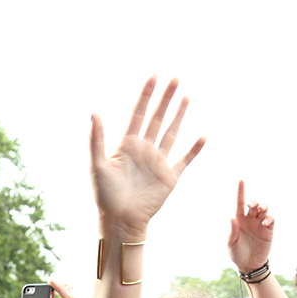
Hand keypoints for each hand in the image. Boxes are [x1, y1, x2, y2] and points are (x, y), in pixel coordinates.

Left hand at [91, 76, 204, 239]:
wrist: (120, 221)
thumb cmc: (105, 196)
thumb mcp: (97, 165)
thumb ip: (96, 139)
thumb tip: (93, 112)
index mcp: (126, 145)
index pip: (138, 113)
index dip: (145, 95)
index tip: (153, 76)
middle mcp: (143, 150)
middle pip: (157, 118)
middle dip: (166, 98)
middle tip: (175, 78)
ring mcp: (157, 162)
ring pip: (171, 132)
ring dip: (179, 115)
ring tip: (186, 97)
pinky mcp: (169, 177)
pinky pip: (184, 160)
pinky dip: (194, 149)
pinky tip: (202, 137)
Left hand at [227, 181, 273, 273]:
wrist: (249, 264)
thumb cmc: (237, 253)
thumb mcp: (231, 244)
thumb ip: (232, 232)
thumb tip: (231, 218)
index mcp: (239, 220)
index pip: (239, 203)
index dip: (240, 192)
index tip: (241, 181)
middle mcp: (250, 219)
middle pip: (253, 204)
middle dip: (254, 201)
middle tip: (252, 205)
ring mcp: (259, 223)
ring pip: (264, 209)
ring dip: (263, 206)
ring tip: (260, 210)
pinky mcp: (268, 230)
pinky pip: (270, 219)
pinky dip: (269, 219)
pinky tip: (264, 224)